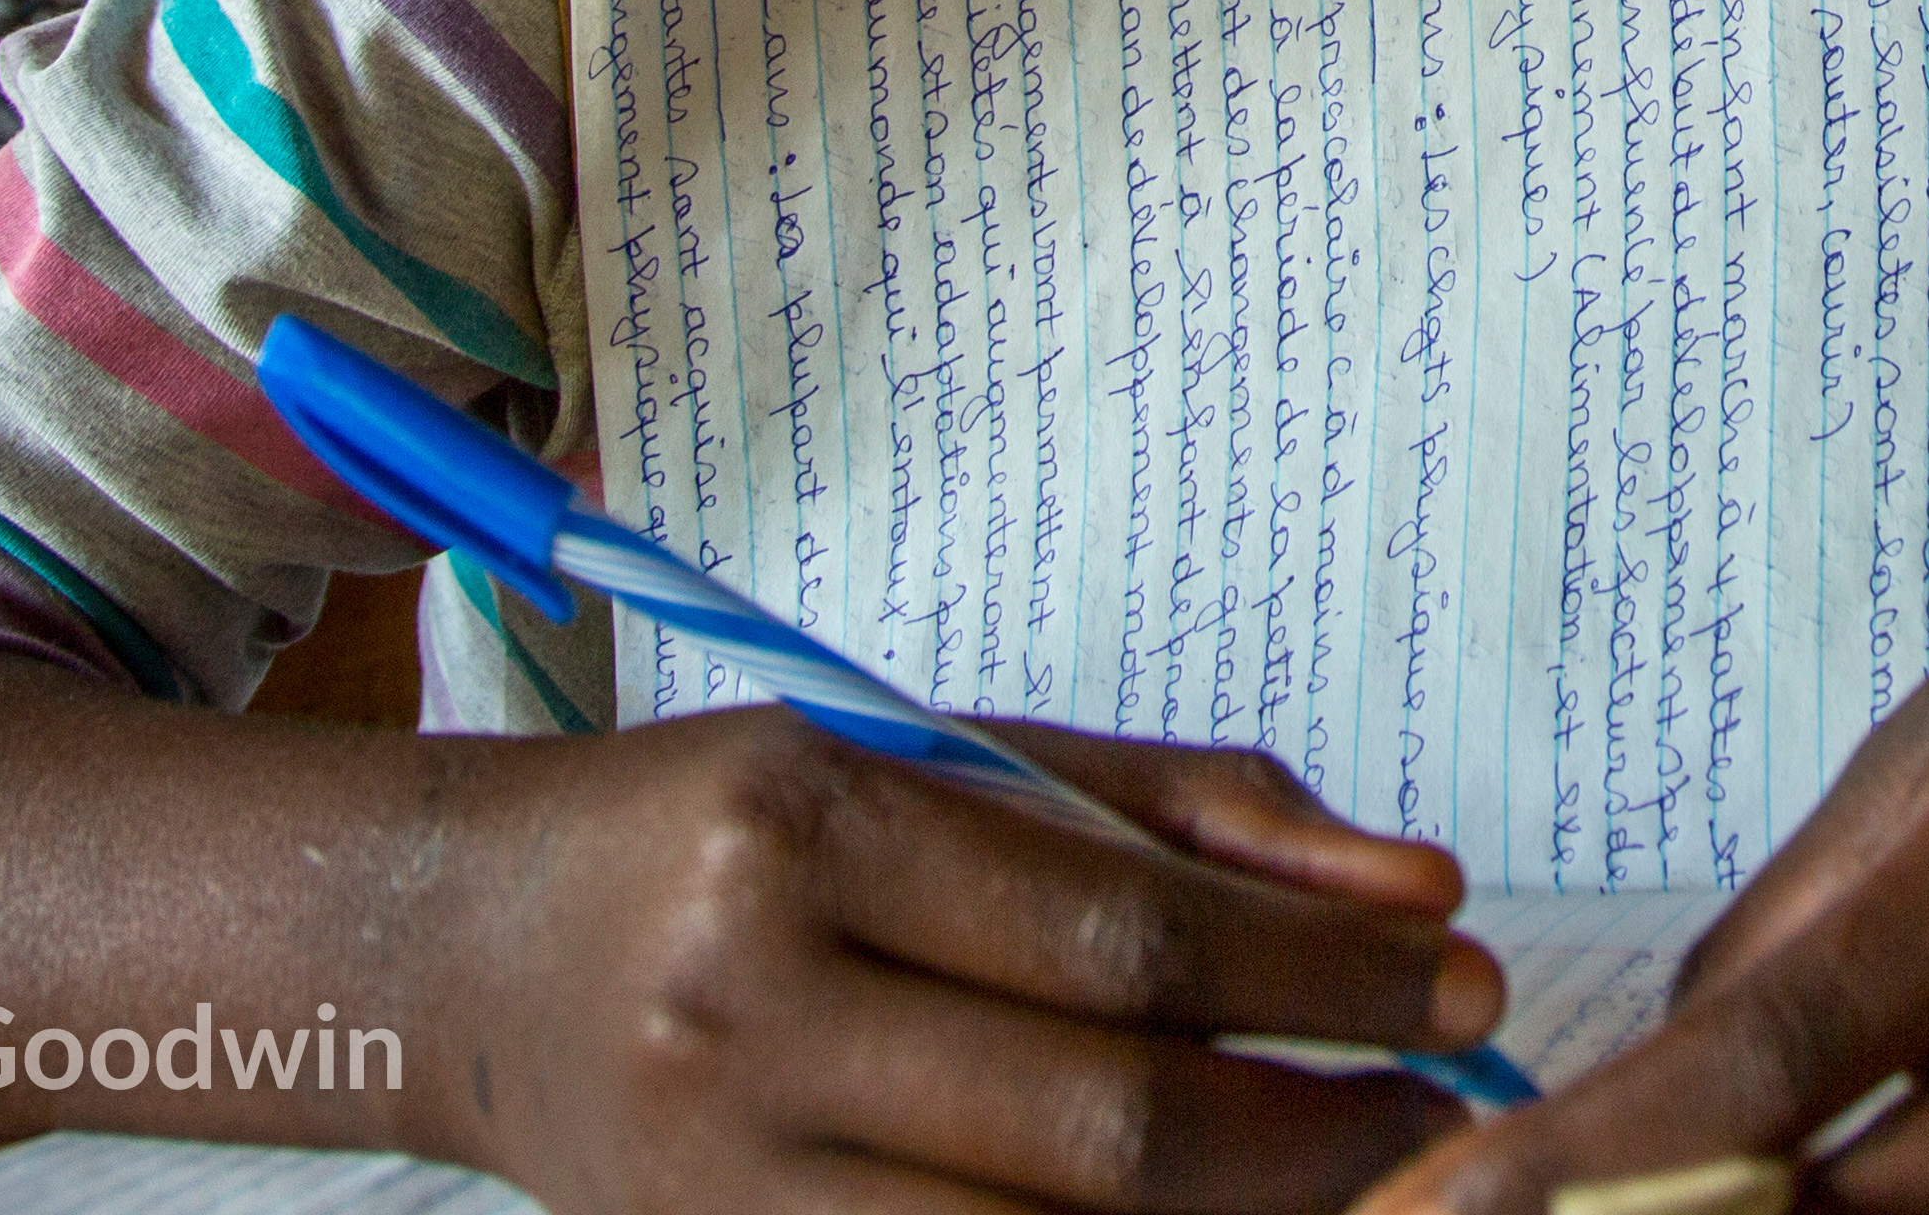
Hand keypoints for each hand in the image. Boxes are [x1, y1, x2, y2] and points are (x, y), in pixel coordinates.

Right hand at [443, 710, 1489, 1213]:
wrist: (472, 954)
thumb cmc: (742, 825)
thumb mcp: (948, 756)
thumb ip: (1188, 815)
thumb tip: (1418, 896)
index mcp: (805, 823)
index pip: (1120, 937)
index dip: (1317, 981)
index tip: (1457, 983)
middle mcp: (750, 1007)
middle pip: (1100, 1126)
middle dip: (1315, 1130)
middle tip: (1451, 1108)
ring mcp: (726, 1176)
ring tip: (1362, 1182)